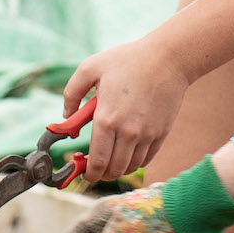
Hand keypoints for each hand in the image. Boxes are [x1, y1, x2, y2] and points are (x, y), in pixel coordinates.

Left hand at [63, 39, 189, 181]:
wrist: (167, 58)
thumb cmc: (127, 60)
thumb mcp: (90, 68)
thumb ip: (71, 93)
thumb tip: (66, 116)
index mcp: (106, 119)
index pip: (96, 162)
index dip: (87, 173)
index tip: (83, 171)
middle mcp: (127, 132)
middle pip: (113, 170)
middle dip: (100, 174)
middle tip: (94, 168)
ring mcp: (147, 135)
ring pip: (130, 167)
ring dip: (118, 170)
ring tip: (110, 161)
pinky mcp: (161, 133)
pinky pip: (146, 158)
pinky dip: (135, 162)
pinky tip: (127, 154)